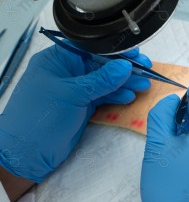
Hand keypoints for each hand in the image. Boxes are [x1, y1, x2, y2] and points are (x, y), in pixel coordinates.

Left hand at [0, 45, 151, 182]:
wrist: (28, 152)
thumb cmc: (41, 118)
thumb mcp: (73, 94)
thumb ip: (101, 80)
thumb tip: (125, 66)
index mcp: (57, 60)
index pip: (90, 49)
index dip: (113, 51)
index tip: (135, 53)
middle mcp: (66, 72)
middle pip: (100, 65)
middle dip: (123, 69)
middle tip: (146, 70)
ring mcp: (74, 90)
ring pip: (104, 82)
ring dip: (124, 84)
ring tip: (143, 86)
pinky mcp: (81, 106)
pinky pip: (102, 97)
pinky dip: (116, 97)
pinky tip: (129, 97)